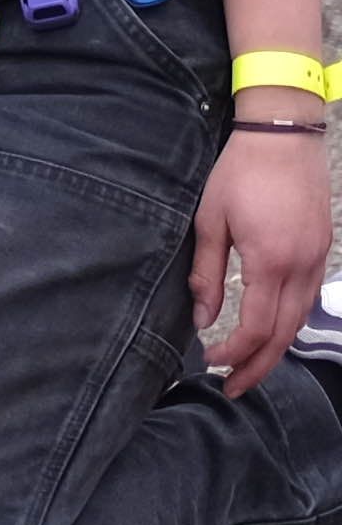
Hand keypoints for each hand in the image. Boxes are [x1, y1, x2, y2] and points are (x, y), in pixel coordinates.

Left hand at [197, 126, 330, 396]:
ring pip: (300, 319)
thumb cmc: (239, 173)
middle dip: (259, 366)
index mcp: (270, 261)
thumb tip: (201, 317)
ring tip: (249, 365)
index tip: (212, 364)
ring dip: (276, 347)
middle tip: (234, 387)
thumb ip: (206, 272)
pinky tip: (271, 328)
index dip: (235, 352)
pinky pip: (307, 298)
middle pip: (284, 334)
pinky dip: (290, 321)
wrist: (283, 137)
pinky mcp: (322, 250)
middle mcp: (301, 267)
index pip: (256, 326)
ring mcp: (317, 260)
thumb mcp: (210, 220)